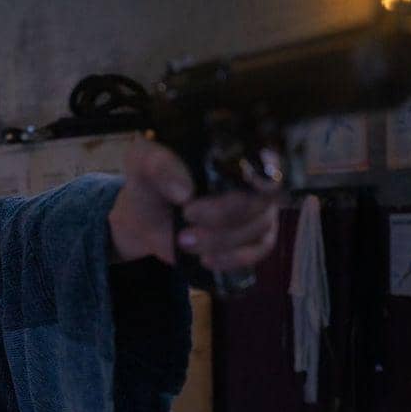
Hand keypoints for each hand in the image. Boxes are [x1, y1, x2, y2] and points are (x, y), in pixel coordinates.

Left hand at [108, 134, 278, 270]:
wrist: (143, 217)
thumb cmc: (150, 181)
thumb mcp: (144, 164)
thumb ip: (161, 168)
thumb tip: (185, 192)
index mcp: (232, 153)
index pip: (267, 158)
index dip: (266, 171)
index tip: (248, 181)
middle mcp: (253, 181)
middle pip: (259, 200)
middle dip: (223, 214)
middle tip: (187, 214)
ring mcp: (256, 212)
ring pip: (257, 229)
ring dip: (220, 240)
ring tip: (183, 239)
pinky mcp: (250, 240)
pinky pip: (255, 253)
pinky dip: (231, 259)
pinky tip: (206, 259)